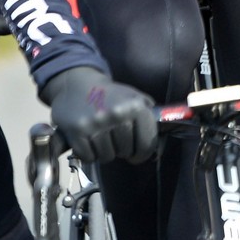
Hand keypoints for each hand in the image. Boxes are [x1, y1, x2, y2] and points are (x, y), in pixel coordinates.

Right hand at [40, 67, 156, 164]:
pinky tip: (88, 142)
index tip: (137, 156)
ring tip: (101, 139)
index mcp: (135, 106)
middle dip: (122, 150)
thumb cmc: (110, 94)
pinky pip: (88, 157)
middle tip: (115, 141)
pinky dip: (88, 154)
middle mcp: (117, 114)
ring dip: (105, 153)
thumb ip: (148, 114)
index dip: (142, 154)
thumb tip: (162, 135)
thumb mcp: (134, 97)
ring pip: (107, 156)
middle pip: (125, 151)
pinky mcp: (77, 131)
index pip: (146, 143)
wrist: (78, 83)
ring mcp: (96, 123)